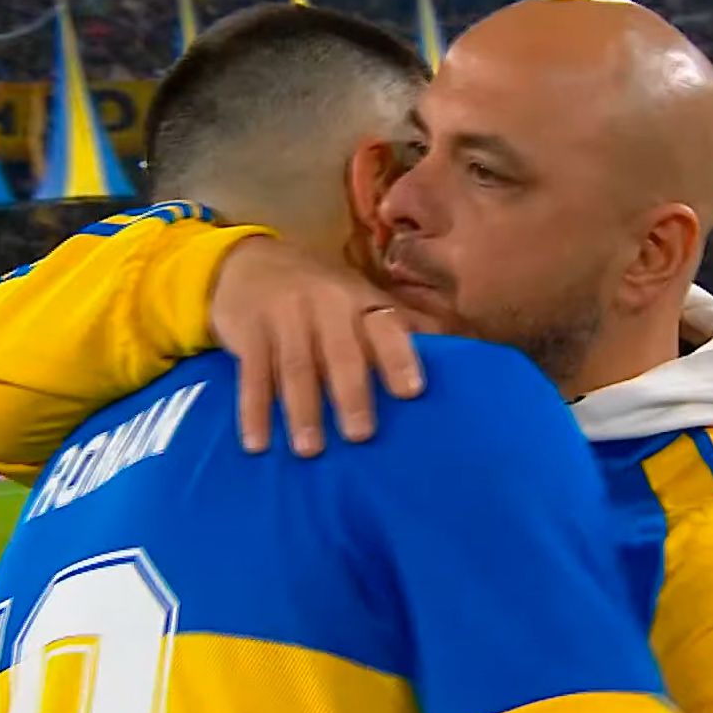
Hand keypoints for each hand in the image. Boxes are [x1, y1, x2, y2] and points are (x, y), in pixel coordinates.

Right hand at [211, 237, 424, 457]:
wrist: (249, 263)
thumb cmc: (321, 294)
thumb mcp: (361, 298)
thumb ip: (404, 325)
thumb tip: (464, 349)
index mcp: (359, 301)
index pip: (384, 328)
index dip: (399, 358)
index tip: (412, 392)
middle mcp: (324, 305)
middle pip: (340, 352)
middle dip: (351, 393)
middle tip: (361, 435)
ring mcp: (283, 316)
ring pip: (295, 367)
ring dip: (302, 410)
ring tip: (309, 449)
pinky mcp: (247, 331)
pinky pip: (251, 374)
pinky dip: (253, 410)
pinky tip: (256, 443)